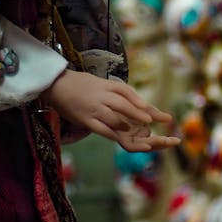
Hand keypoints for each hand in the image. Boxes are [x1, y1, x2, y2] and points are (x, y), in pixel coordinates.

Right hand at [42, 70, 180, 152]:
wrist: (57, 84)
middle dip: (142, 115)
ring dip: (130, 124)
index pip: (132, 96)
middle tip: (156, 122)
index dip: (148, 107)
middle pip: (125, 106)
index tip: (164, 116)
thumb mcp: (105, 84)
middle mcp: (104, 97)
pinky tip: (124, 137)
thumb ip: (122, 94)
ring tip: (144, 131)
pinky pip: (101, 128)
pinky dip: (113, 133)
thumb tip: (143, 108)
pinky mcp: (85, 120)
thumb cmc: (84, 84)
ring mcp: (94, 109)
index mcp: (110, 87)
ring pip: (114, 117)